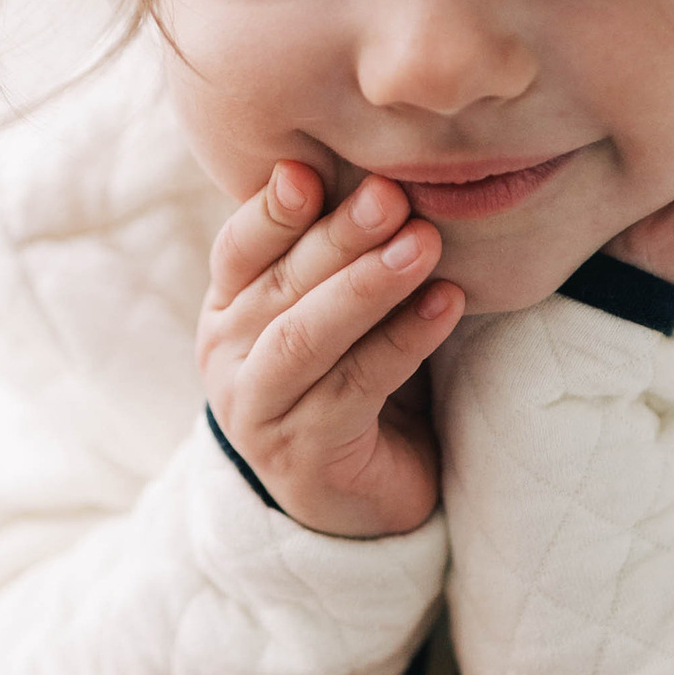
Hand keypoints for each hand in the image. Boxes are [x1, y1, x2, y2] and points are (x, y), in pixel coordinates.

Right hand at [199, 164, 466, 535]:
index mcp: (229, 308)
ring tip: (423, 246)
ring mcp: (258, 409)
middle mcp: (229, 356)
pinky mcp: (303, 455)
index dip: (271, 211)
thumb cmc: (351, 382)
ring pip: (307, 338)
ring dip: (366, 287)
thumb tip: (389, 175)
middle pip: (281, 286)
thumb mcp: (335, 313)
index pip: (239, 248)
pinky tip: (445, 306)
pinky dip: (403, 342)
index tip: (308, 173)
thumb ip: (339, 256)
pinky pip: (355, 388)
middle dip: (338, 237)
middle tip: (392, 197)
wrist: (359, 500)